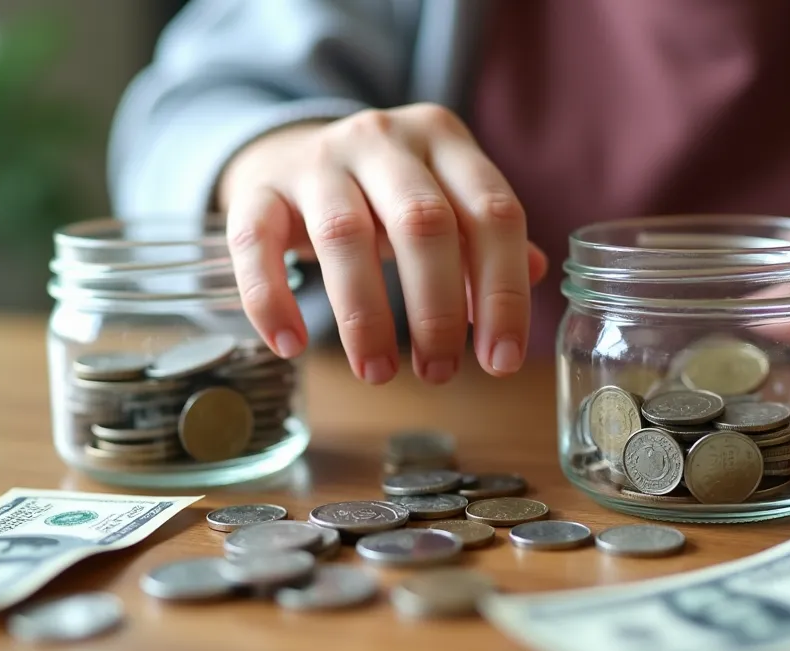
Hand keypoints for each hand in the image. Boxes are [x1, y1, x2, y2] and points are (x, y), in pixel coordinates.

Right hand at [217, 104, 547, 384]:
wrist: (290, 153)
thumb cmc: (383, 195)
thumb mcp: (442, 200)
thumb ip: (484, 238)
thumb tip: (533, 275)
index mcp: (444, 139)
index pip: (492, 213)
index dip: (503, 292)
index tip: (501, 360)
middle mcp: (383, 139)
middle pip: (423, 223)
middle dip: (437, 309)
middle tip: (439, 372)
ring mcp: (317, 159)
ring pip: (343, 233)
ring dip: (365, 315)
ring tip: (378, 373)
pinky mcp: (258, 188)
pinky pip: (256, 242)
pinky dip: (270, 298)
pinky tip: (290, 347)